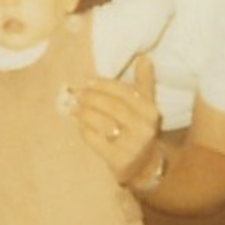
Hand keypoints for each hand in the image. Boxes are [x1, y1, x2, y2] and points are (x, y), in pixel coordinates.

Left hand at [75, 55, 160, 183]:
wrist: (144, 166)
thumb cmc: (139, 130)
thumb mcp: (146, 107)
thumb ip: (144, 83)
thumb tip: (143, 58)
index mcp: (151, 112)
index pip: (125, 92)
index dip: (104, 85)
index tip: (89, 82)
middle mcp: (144, 129)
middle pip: (112, 107)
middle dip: (91, 98)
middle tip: (77, 94)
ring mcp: (131, 146)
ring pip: (103, 123)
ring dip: (84, 113)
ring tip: (74, 107)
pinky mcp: (118, 160)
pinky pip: (96, 141)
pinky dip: (84, 130)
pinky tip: (79, 124)